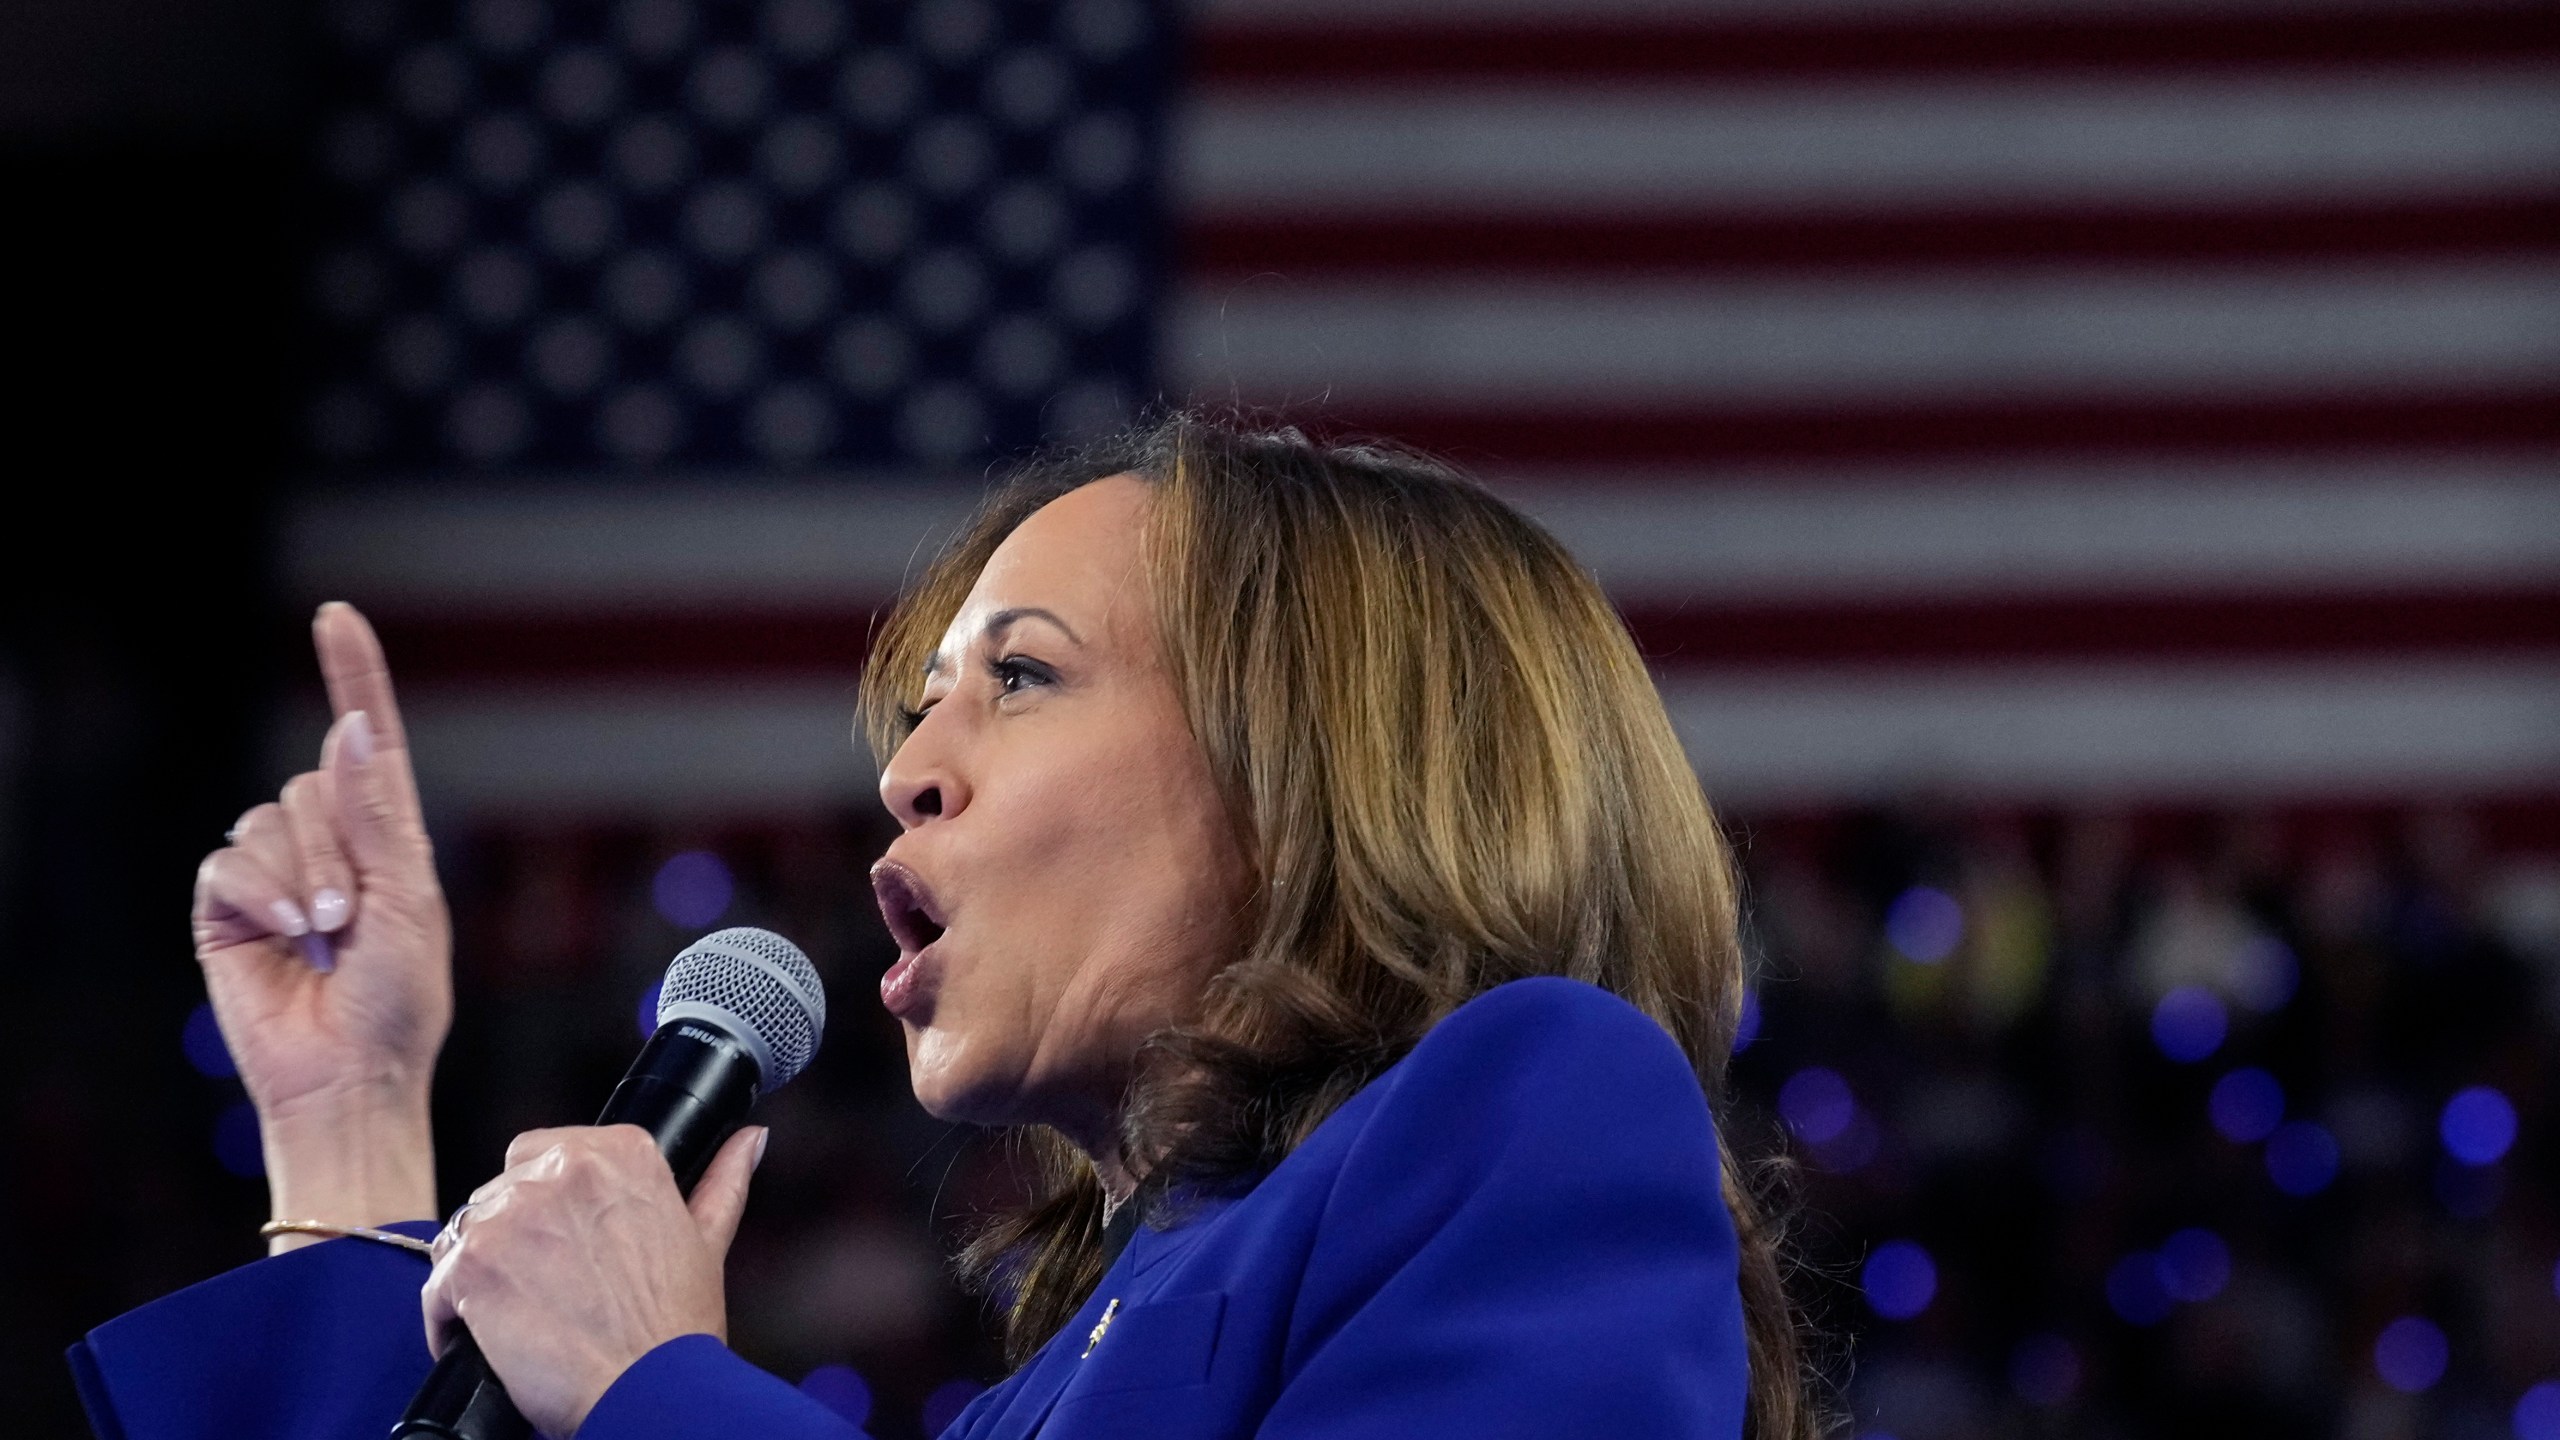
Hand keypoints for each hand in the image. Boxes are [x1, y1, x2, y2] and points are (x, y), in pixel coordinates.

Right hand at [191, 603, 451, 1244]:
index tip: (336, 616)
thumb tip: (346, 729)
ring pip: (268, 821)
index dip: (351, 674)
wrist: (351, 1073)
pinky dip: (260, 894)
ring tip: (325, 937)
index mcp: (385, 835)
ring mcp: (276, 873)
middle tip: (352, 919)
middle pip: (311, 784)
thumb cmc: (400, 1001)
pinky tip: (285, 937)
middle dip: (335, 849)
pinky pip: (228, 862)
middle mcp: (330, 843)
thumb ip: (375, 815)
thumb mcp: (408, 900)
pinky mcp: (228, 905)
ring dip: (301, 878)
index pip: (367, 740)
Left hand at [424, 1124, 767, 1437]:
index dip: (544, 1202)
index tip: (558, 1242)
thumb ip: (723, 1182)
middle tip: (543, 1286)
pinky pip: (437, 1284)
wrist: (646, 1392)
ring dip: (480, 1272)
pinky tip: (490, 1341)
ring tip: (518, 1316)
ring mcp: (510, 1215)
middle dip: (511, 1235)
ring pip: (463, 1232)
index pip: (542, 1151)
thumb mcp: (707, 1242)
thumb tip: (749, 1141)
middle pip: (499, 1190)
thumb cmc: (675, 1328)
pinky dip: (451, 1317)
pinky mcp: (470, 1264)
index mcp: (620, 1153)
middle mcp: (561, 1170)